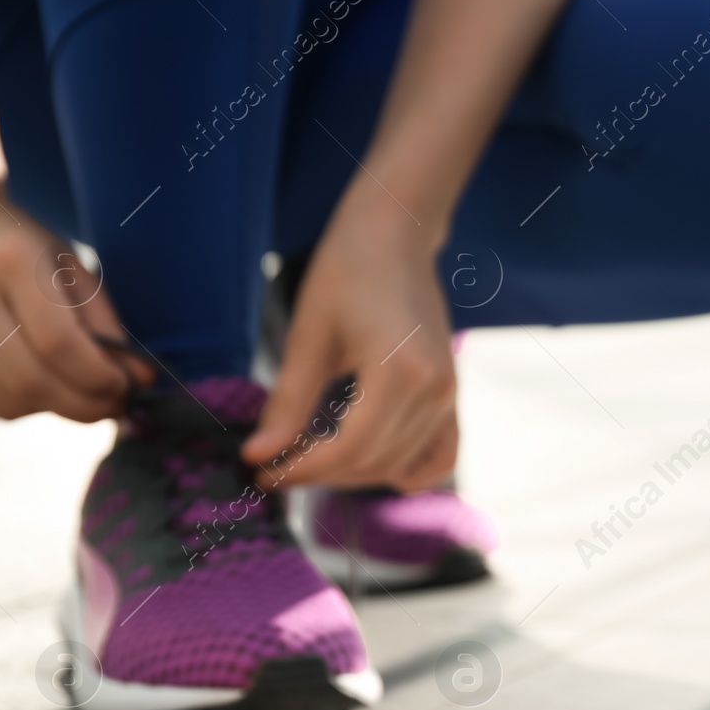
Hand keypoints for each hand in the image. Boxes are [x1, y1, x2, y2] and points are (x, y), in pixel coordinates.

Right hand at [0, 191, 150, 421]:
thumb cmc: (25, 247)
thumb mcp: (73, 267)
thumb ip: (107, 324)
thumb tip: (142, 380)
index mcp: (10, 263)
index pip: (58, 342)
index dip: (99, 376)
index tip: (127, 385)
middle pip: (32, 381)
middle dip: (85, 405)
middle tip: (116, 404)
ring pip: (12, 401)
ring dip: (61, 410)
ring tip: (89, 397)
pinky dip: (32, 408)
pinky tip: (52, 391)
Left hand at [242, 196, 456, 492]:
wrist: (397, 236)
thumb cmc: (347, 273)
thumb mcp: (309, 337)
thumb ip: (288, 403)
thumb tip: (257, 456)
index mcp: (399, 370)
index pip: (349, 449)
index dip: (303, 468)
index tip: (264, 470)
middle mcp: (433, 389)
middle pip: (373, 462)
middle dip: (321, 473)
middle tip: (277, 464)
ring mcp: (449, 394)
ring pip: (400, 465)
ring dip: (354, 474)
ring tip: (312, 459)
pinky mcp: (452, 395)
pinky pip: (440, 456)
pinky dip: (408, 471)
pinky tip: (372, 465)